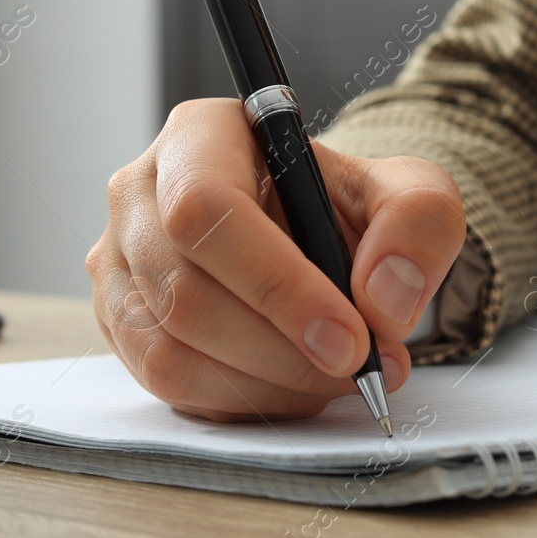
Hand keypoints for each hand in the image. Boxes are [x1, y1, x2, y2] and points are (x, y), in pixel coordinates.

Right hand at [88, 99, 464, 421]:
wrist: (313, 237)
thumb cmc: (344, 208)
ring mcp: (119, 262)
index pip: (207, 208)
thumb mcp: (409, 192)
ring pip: (169, 351)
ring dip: (266, 385)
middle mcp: (139, 194)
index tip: (350, 339)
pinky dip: (240, 401)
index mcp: (200, 136)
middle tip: (360, 369)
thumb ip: (417, 224)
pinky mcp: (118, 324)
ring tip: (333, 377)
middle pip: (186, 293)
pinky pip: (165, 386)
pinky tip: (291, 383)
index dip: (277, 284)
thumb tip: (382, 299)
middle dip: (283, 351)